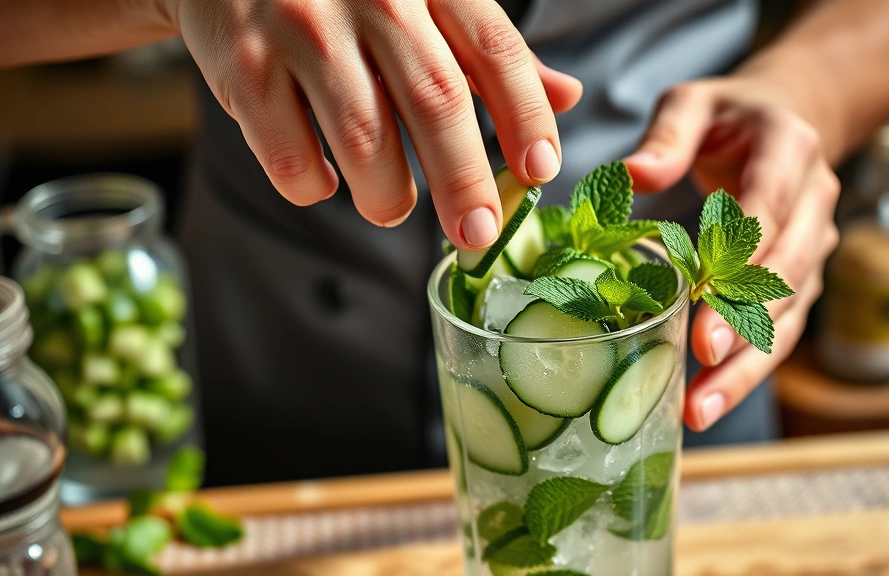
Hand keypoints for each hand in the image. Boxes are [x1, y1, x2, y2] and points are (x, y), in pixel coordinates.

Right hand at [163, 0, 582, 248]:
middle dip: (465, 182)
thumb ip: (486, 49)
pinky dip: (314, 187)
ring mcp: (302, 24)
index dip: (526, 115)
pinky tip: (324, 182)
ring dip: (387, 195)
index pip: (495, 48)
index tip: (541, 171)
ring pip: (364, 138)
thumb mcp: (424, 0)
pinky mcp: (243, 63)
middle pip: (436, 99)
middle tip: (478, 235)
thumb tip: (567, 95)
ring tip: (391, 207)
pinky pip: (291, 155)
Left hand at [624, 76, 839, 432]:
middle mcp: (815, 204)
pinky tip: (708, 400)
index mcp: (790, 153)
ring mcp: (814, 245)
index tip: (700, 308)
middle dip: (744, 328)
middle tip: (700, 370)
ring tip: (699, 411)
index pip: (768, 214)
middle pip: (785, 277)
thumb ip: (668, 133)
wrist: (794, 117)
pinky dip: (747, 366)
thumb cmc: (732, 114)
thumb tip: (635, 175)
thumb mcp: (694, 101)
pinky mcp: (802, 277)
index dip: (738, 265)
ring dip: (747, 367)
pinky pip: (780, 328)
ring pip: (788, 316)